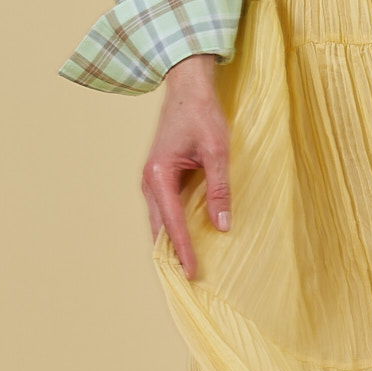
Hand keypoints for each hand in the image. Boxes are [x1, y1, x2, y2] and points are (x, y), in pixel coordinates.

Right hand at [141, 53, 231, 280]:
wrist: (187, 89)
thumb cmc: (202, 115)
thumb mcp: (218, 152)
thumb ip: (219, 189)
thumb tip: (223, 225)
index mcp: (158, 175)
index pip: (173, 223)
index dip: (183, 250)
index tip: (192, 274)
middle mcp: (148, 180)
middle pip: (159, 228)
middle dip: (171, 255)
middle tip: (186, 281)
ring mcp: (151, 179)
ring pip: (159, 221)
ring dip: (170, 243)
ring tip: (185, 268)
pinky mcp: (158, 177)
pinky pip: (164, 210)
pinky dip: (172, 228)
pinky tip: (185, 240)